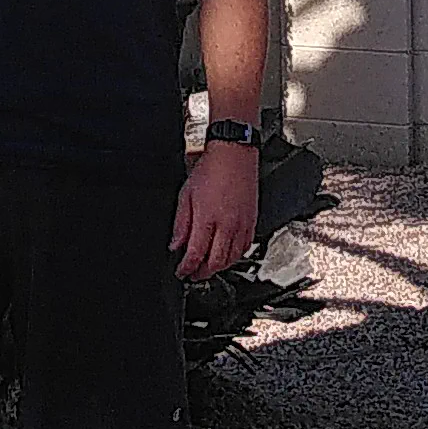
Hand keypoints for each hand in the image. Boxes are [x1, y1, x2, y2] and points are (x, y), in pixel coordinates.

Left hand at [170, 138, 258, 282]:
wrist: (234, 154)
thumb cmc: (211, 169)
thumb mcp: (186, 194)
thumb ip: (181, 223)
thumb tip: (175, 244)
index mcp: (208, 218)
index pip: (195, 254)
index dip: (186, 268)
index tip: (181, 272)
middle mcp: (227, 225)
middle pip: (216, 262)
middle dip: (202, 273)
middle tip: (193, 274)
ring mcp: (242, 225)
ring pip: (232, 259)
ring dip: (219, 267)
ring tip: (207, 268)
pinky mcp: (252, 222)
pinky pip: (245, 248)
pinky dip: (234, 257)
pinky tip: (226, 255)